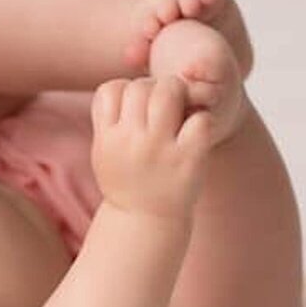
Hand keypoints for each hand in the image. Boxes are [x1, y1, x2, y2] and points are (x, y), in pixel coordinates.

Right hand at [90, 76, 212, 219]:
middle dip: (154, 88)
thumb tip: (125, 85)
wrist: (144, 222)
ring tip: (180, 110)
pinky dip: (201, 121)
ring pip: (170, 91)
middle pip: (141, 86)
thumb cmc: (126, 182)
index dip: (125, 90)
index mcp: (107, 138)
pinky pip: (201, 120)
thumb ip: (109, 120)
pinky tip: (195, 132)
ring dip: (179, 94)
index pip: (111, 89)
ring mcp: (160, 149)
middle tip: (162, 105)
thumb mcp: (104, 152)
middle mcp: (131, 141)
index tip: (133, 107)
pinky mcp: (189, 159)